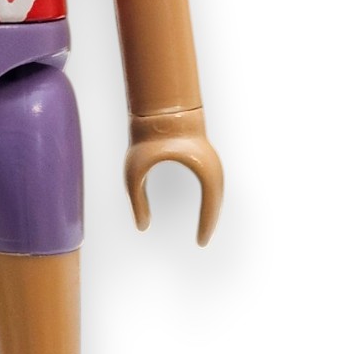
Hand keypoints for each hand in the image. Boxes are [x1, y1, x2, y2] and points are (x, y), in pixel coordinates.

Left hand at [123, 108, 223, 245]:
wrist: (159, 109)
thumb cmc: (145, 138)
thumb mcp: (134, 172)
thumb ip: (137, 201)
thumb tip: (141, 227)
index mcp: (201, 166)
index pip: (212, 204)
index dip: (207, 225)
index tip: (201, 243)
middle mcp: (212, 165)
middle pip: (218, 200)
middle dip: (211, 221)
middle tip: (202, 242)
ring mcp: (211, 160)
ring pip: (217, 193)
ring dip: (212, 210)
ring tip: (203, 230)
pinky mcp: (205, 158)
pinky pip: (212, 185)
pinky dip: (210, 200)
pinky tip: (204, 210)